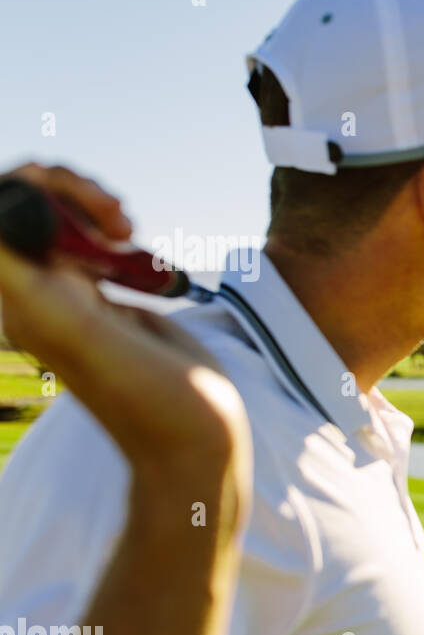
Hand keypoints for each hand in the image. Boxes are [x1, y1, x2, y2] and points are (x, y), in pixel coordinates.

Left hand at [0, 163, 249, 479]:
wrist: (194, 445)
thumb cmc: (155, 407)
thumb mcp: (96, 343)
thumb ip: (48, 291)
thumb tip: (10, 223)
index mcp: (23, 302)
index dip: (35, 189)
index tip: (93, 207)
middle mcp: (37, 297)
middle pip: (22, 208)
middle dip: (67, 190)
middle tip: (121, 219)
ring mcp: (68, 298)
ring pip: (53, 219)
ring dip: (90, 205)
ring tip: (130, 229)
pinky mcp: (101, 303)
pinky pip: (86, 245)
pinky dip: (111, 232)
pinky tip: (137, 250)